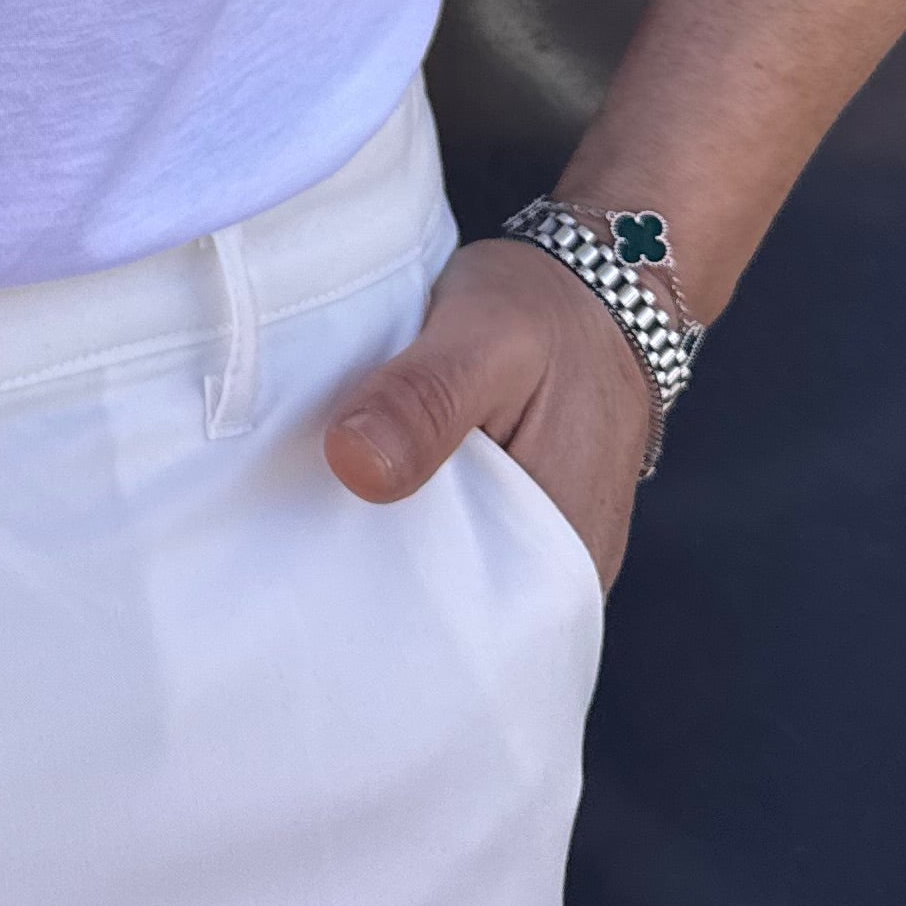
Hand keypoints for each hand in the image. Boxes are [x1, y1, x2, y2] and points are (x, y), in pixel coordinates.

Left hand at [323, 239, 648, 589]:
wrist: (605, 280)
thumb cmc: (548, 309)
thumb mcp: (484, 334)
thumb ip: (425, 398)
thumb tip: (354, 463)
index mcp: (562, 551)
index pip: (460, 626)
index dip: (379, 606)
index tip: (310, 564)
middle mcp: (564, 570)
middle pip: (449, 609)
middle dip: (375, 582)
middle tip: (300, 534)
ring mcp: (544, 548)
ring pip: (450, 575)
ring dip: (390, 546)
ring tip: (324, 514)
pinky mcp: (523, 519)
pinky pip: (458, 542)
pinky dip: (411, 518)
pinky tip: (367, 489)